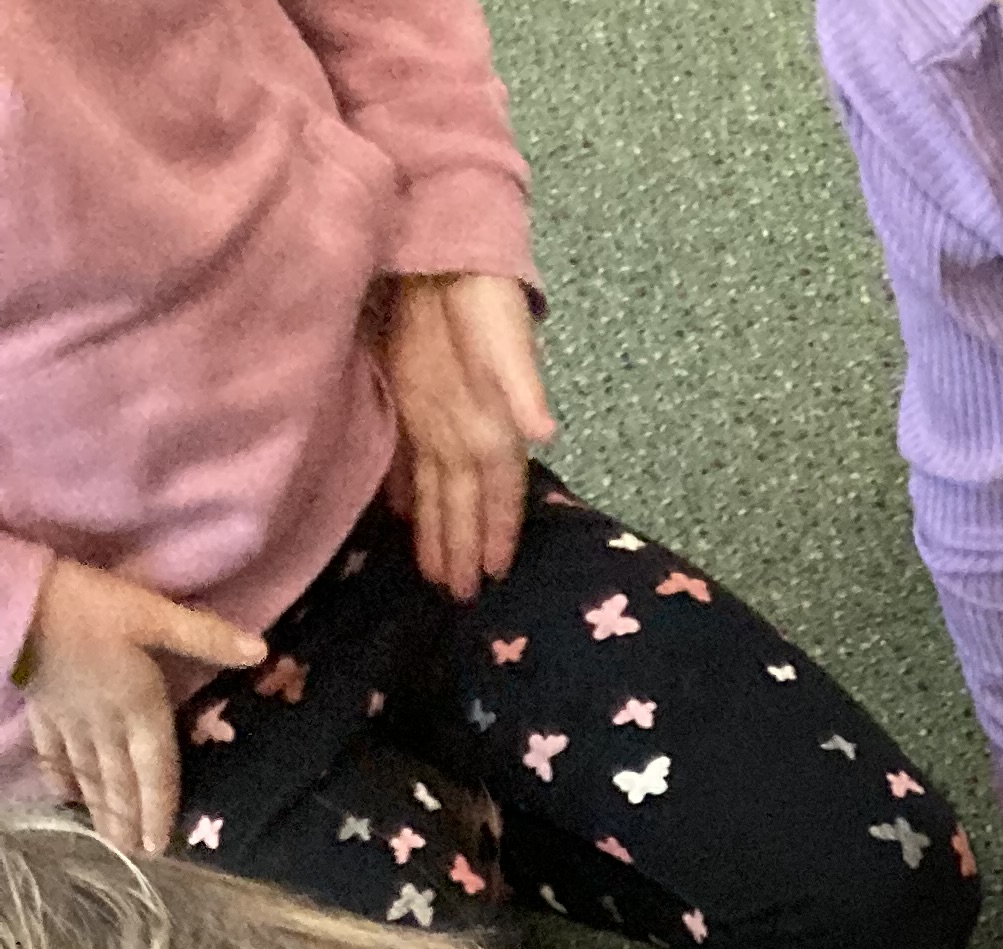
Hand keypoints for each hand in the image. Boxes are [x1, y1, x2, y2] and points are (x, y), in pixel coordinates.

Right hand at [16, 559, 269, 853]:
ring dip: (100, 808)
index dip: (159, 809)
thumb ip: (204, 636)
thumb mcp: (153, 614)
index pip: (156, 771)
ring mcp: (71, 720)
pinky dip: (59, 775)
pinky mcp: (42, 708)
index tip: (158, 845)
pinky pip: (52, 750)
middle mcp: (107, 725)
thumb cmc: (88, 606)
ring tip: (108, 840)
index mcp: (140, 709)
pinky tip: (62, 795)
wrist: (20, 599)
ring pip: (89, 773)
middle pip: (121, 781)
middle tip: (135, 856)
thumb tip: (260, 650)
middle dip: (129, 820)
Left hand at [383, 273, 554, 599]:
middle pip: (465, 500)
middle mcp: (467, 429)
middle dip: (463, 547)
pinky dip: (404, 487)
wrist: (441, 240)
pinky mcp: (407, 395)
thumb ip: (523, 384)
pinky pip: (407, 454)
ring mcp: (436, 415)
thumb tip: (545, 433)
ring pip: (437, 487)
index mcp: (494, 423)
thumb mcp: (506, 335)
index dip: (499, 530)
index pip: (500, 490)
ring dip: (436, 529)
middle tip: (458, 597)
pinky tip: (400, 515)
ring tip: (434, 574)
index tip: (496, 573)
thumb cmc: (483, 290)